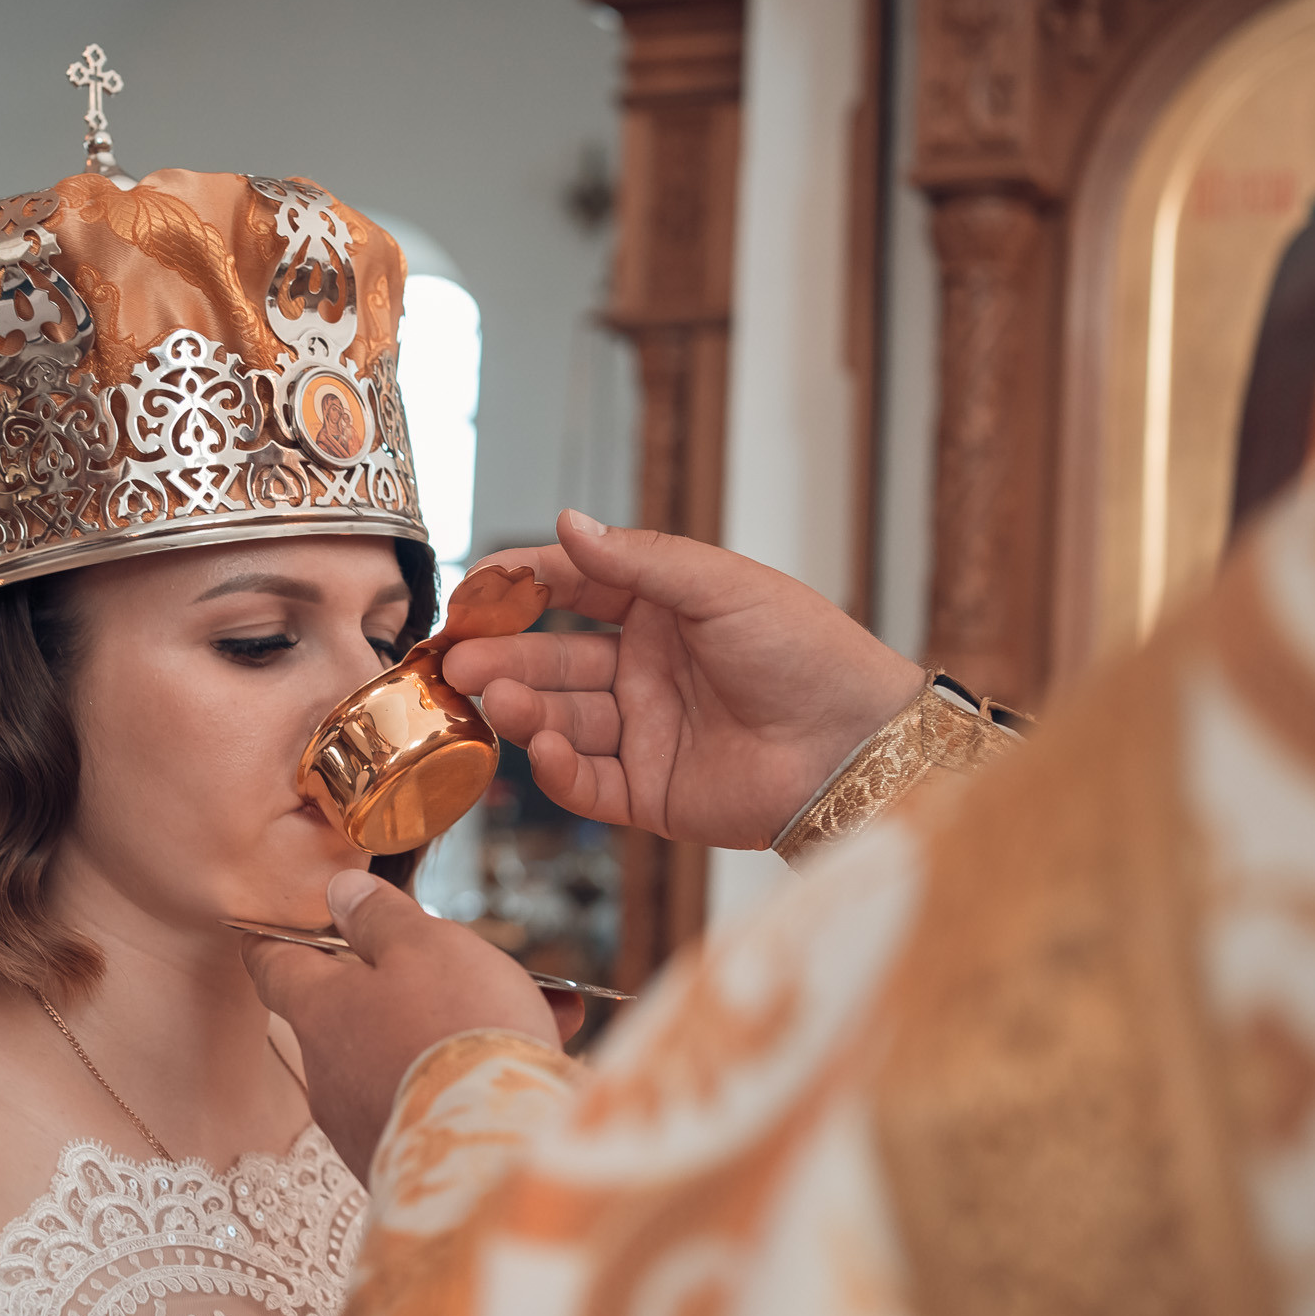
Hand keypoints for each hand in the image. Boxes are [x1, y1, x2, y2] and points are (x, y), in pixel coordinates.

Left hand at [242, 871, 576, 1180]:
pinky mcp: (406, 1161)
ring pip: (404, 1053)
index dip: (281, 936)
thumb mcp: (423, 945)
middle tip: (459, 959)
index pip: (272, 963)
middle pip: (349, 1010)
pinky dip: (475, 1074)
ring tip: (534, 1006)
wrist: (498, 1152)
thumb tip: (338, 892)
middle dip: (401, 982)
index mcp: (319, 1009)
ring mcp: (363, 1123)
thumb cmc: (456, 1029)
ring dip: (453, 1027)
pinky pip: (436, 1099)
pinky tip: (540, 1053)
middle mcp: (328, 1072)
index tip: (286, 925)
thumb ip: (378, 916)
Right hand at [444, 511, 925, 848]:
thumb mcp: (720, 586)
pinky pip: (588, 784)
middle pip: (553, 660)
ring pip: (562, 721)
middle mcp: (646, 671)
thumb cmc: (809, 652)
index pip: (572, 589)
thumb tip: (566, 521)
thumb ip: (638, 560)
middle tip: (458, 662)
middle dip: (502, 659)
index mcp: (663, 610)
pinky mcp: (652, 794)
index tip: (472, 593)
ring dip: (523, 710)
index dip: (520, 588)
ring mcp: (646, 734)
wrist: (856, 743)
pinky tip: (545, 749)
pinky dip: (559, 769)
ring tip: (492, 700)